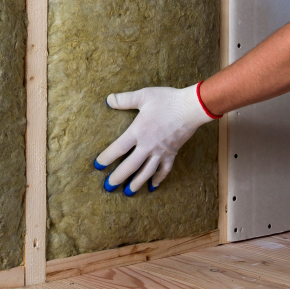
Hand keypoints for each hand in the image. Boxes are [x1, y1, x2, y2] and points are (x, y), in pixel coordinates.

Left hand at [94, 84, 216, 194]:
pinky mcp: (172, 153)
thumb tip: (108, 100)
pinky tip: (153, 186)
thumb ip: (124, 100)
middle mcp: (148, 145)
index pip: (118, 148)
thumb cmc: (167, 100)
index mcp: (138, 131)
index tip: (98, 166)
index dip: (107, 158)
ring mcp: (161, 152)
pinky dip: (158, 179)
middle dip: (118, 177)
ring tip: (128, 192)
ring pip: (146, 172)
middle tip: (108, 187)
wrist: (191, 107)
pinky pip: (164, 170)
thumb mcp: (143, 96)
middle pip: (130, 166)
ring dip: (136, 183)